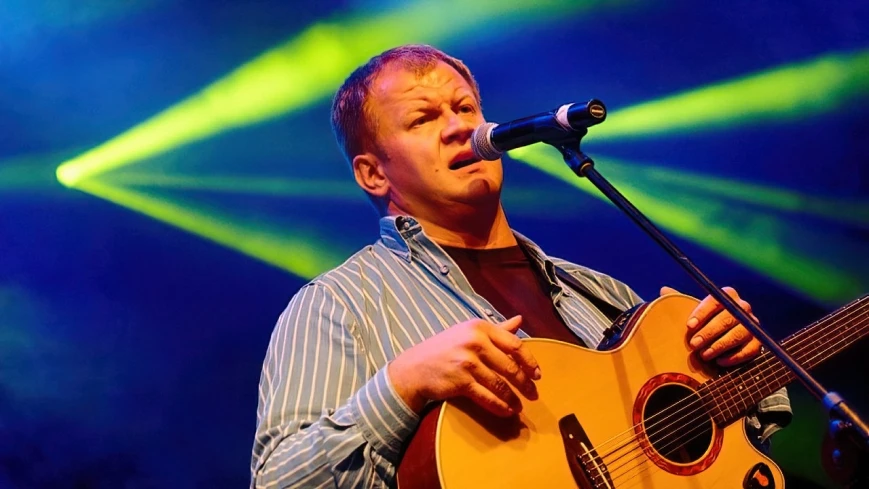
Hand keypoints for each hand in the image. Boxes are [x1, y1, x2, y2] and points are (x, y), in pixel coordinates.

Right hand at [387, 315, 540, 416]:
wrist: (414, 368)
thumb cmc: (444, 348)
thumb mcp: (469, 332)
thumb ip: (497, 328)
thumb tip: (520, 320)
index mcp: (480, 327)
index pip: (515, 345)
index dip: (530, 362)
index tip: (538, 374)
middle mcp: (475, 342)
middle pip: (510, 366)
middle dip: (525, 383)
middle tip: (533, 394)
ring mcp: (467, 362)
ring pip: (500, 384)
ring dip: (513, 398)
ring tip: (519, 406)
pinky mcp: (460, 381)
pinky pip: (486, 396)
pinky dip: (499, 406)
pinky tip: (507, 410)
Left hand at [660, 286, 761, 366]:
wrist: (723, 335)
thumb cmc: (705, 320)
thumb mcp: (693, 309)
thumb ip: (679, 300)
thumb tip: (664, 290)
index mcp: (727, 295)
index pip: (715, 301)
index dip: (702, 313)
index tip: (689, 325)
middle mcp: (742, 307)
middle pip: (727, 318)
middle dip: (708, 333)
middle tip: (694, 344)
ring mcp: (752, 325)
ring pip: (738, 334)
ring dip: (719, 346)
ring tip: (704, 355)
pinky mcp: (758, 341)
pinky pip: (749, 349)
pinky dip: (734, 357)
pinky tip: (720, 361)